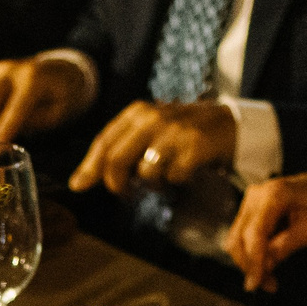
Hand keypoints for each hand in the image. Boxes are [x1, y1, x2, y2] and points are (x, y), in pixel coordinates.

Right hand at [0, 54, 94, 146]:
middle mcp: (10, 70)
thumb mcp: (60, 112)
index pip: (14, 109)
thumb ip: (37, 123)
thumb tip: (10, 132)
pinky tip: (3, 116)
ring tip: (7, 129)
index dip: (3, 132)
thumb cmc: (63, 95)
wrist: (59, 70)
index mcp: (33, 79)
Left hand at [69, 100, 236, 196]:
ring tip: (163, 178)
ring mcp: (174, 132)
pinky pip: (173, 177)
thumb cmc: (182, 133)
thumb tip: (79, 181)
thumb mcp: (149, 130)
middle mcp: (152, 119)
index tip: (78, 186)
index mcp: (137, 112)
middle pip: (116, 160)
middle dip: (116, 183)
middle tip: (125, 193)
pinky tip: (183, 172)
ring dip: (152, 184)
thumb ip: (119, 149)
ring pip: (144, 173)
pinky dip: (176, 181)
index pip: (104, 141)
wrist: (229, 125)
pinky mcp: (194, 148)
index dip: (89, 167)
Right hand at [228, 169, 306, 291]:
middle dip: (250, 266)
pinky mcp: (250, 210)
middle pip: (239, 238)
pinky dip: (251, 255)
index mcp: (275, 194)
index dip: (254, 261)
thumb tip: (264, 267)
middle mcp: (256, 195)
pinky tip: (267, 265)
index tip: (255, 285)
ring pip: (237, 240)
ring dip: (249, 263)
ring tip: (269, 280)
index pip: (255, 233)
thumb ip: (285, 246)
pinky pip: (242, 238)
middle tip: (269, 286)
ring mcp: (250, 201)